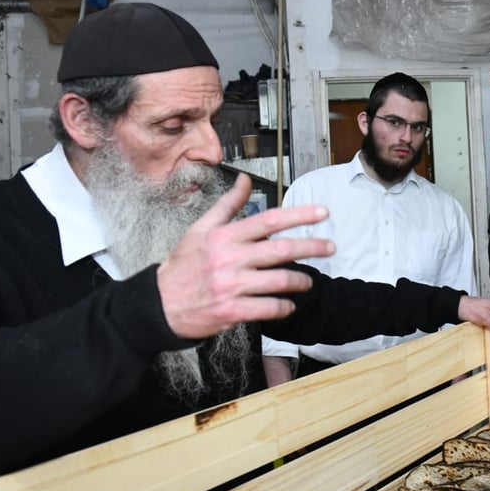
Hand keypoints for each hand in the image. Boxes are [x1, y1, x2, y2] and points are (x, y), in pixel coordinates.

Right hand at [157, 175, 336, 338]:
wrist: (159, 304)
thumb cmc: (183, 266)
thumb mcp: (200, 229)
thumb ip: (228, 205)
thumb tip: (245, 179)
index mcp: (224, 236)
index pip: (269, 220)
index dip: (299, 215)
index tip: (321, 212)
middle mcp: (229, 259)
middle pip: (281, 249)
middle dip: (312, 247)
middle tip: (331, 247)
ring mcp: (231, 286)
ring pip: (279, 281)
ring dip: (300, 281)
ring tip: (308, 281)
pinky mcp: (231, 311)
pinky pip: (267, 308)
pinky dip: (283, 307)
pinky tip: (288, 304)